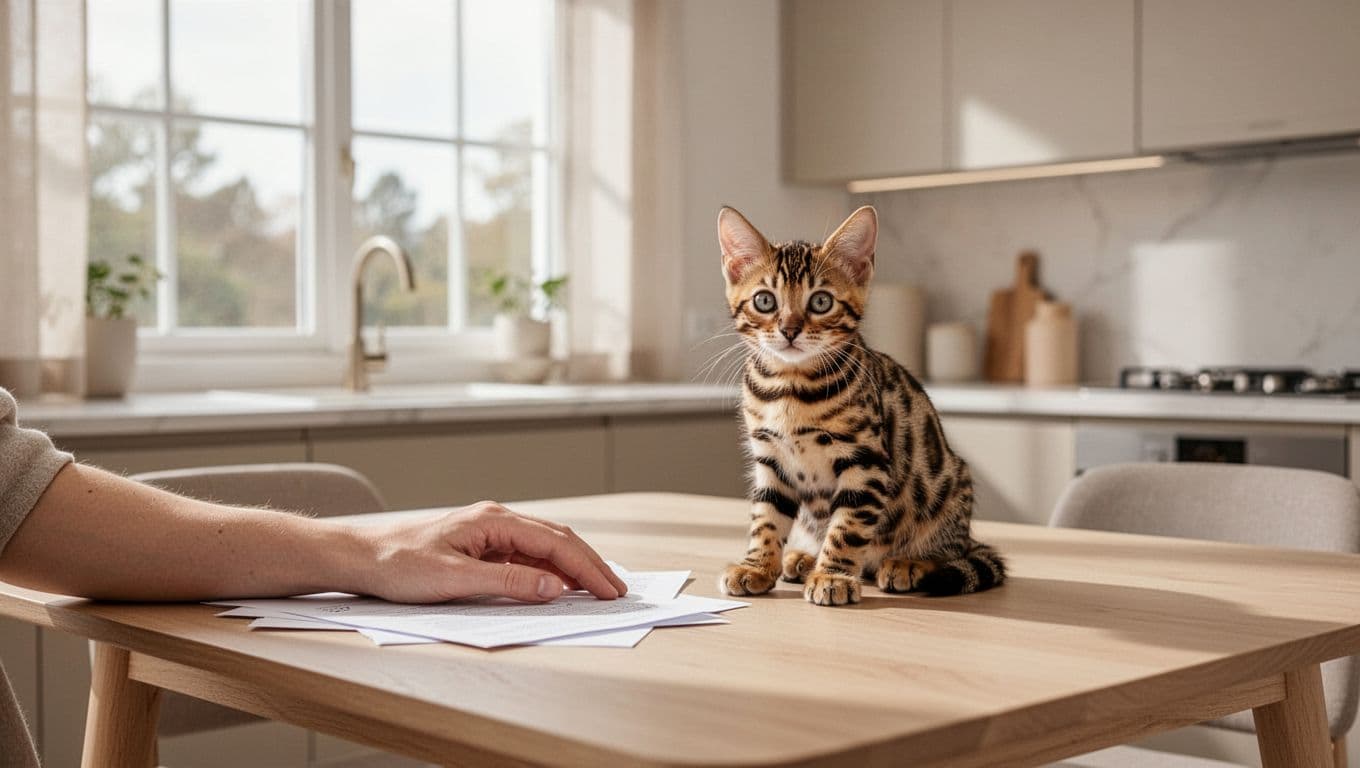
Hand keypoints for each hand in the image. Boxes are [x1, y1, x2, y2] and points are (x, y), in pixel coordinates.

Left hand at [350, 501, 628, 603]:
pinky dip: (549, 570)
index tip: (609, 590)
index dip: (587, 567)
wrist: (358, 555)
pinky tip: (557, 586)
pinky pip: (526, 554)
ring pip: (545, 545)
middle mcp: (496, 519)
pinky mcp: (480, 545)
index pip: (555, 542)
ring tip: (596, 589)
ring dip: (572, 567)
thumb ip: (507, 582)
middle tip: (615, 591)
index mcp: (493, 520)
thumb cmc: (396, 564)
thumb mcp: (454, 579)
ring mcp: (489, 531)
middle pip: (557, 539)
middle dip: (590, 565)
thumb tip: (554, 587)